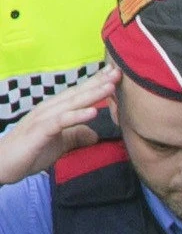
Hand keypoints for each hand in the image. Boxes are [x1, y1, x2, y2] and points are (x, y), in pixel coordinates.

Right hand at [0, 69, 118, 186]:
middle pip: (77, 93)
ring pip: (71, 103)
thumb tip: (95, 135)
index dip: (96, 84)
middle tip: (118, 70)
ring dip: (92, 94)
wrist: (2, 163)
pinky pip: (61, 121)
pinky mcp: (39, 131)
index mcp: (54, 111)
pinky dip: (77, 116)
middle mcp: (49, 109)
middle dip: (98, 82)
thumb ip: (75, 137)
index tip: (115, 74)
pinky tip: (93, 112)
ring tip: (111, 86)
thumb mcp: (59, 144)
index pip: (78, 94)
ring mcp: (43, 118)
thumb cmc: (29, 152)